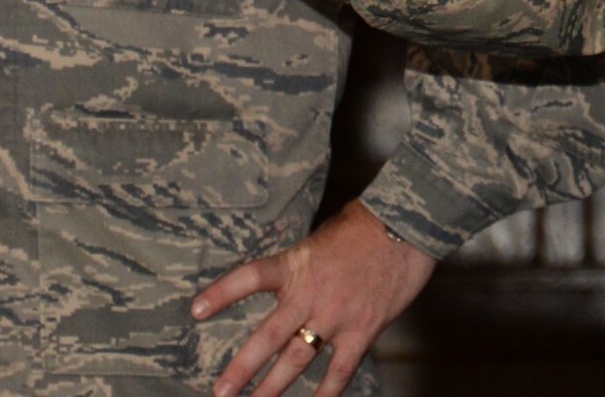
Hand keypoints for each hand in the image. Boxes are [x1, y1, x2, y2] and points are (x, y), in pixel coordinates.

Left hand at [195, 200, 436, 396]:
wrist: (407, 226)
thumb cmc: (367, 224)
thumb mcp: (324, 235)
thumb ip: (305, 262)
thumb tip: (295, 277)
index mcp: (296, 264)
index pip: (250, 277)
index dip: (222, 293)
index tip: (196, 310)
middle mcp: (310, 294)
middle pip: (267, 337)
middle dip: (242, 368)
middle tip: (220, 392)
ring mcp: (335, 316)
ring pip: (297, 360)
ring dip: (273, 388)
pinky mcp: (362, 330)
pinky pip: (339, 370)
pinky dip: (326, 393)